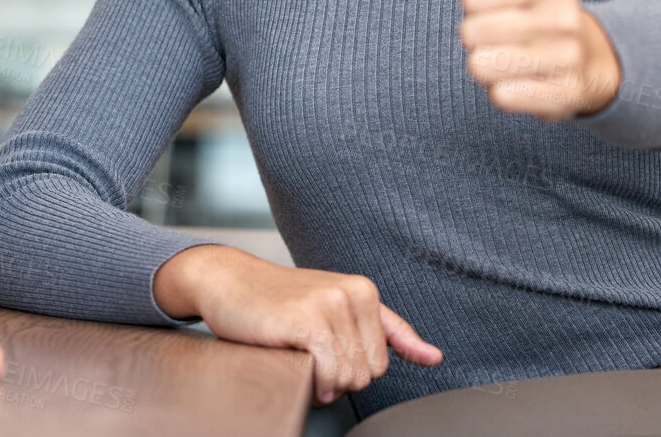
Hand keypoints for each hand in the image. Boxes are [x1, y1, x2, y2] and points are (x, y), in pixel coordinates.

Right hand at [153, 245, 442, 404]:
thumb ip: (388, 332)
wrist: (227, 280)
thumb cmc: (278, 300)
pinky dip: (307, 379)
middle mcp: (353, 294)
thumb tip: (434, 357)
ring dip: (318, 380)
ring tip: (295, 351)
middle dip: (334, 376)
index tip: (322, 349)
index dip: (347, 368)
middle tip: (304, 350)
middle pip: (366, 376)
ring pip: (348, 379)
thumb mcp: (337, 308)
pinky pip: (327, 375)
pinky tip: (288, 355)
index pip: (380, 362)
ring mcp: (331, 305)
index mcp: (365, 291)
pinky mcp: (307, 321)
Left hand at [458, 0, 621, 119]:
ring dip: (488, 66)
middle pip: (470, 33)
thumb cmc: (545, 3)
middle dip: (479, 37)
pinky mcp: (562, 98)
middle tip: (507, 36)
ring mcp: (565, 60)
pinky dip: (504, 92)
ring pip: (482, 66)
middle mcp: (563, 17)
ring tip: (514, 58)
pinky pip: (502, 97)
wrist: (594, 62)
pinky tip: (524, 82)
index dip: (476, 4)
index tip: (501, 5)